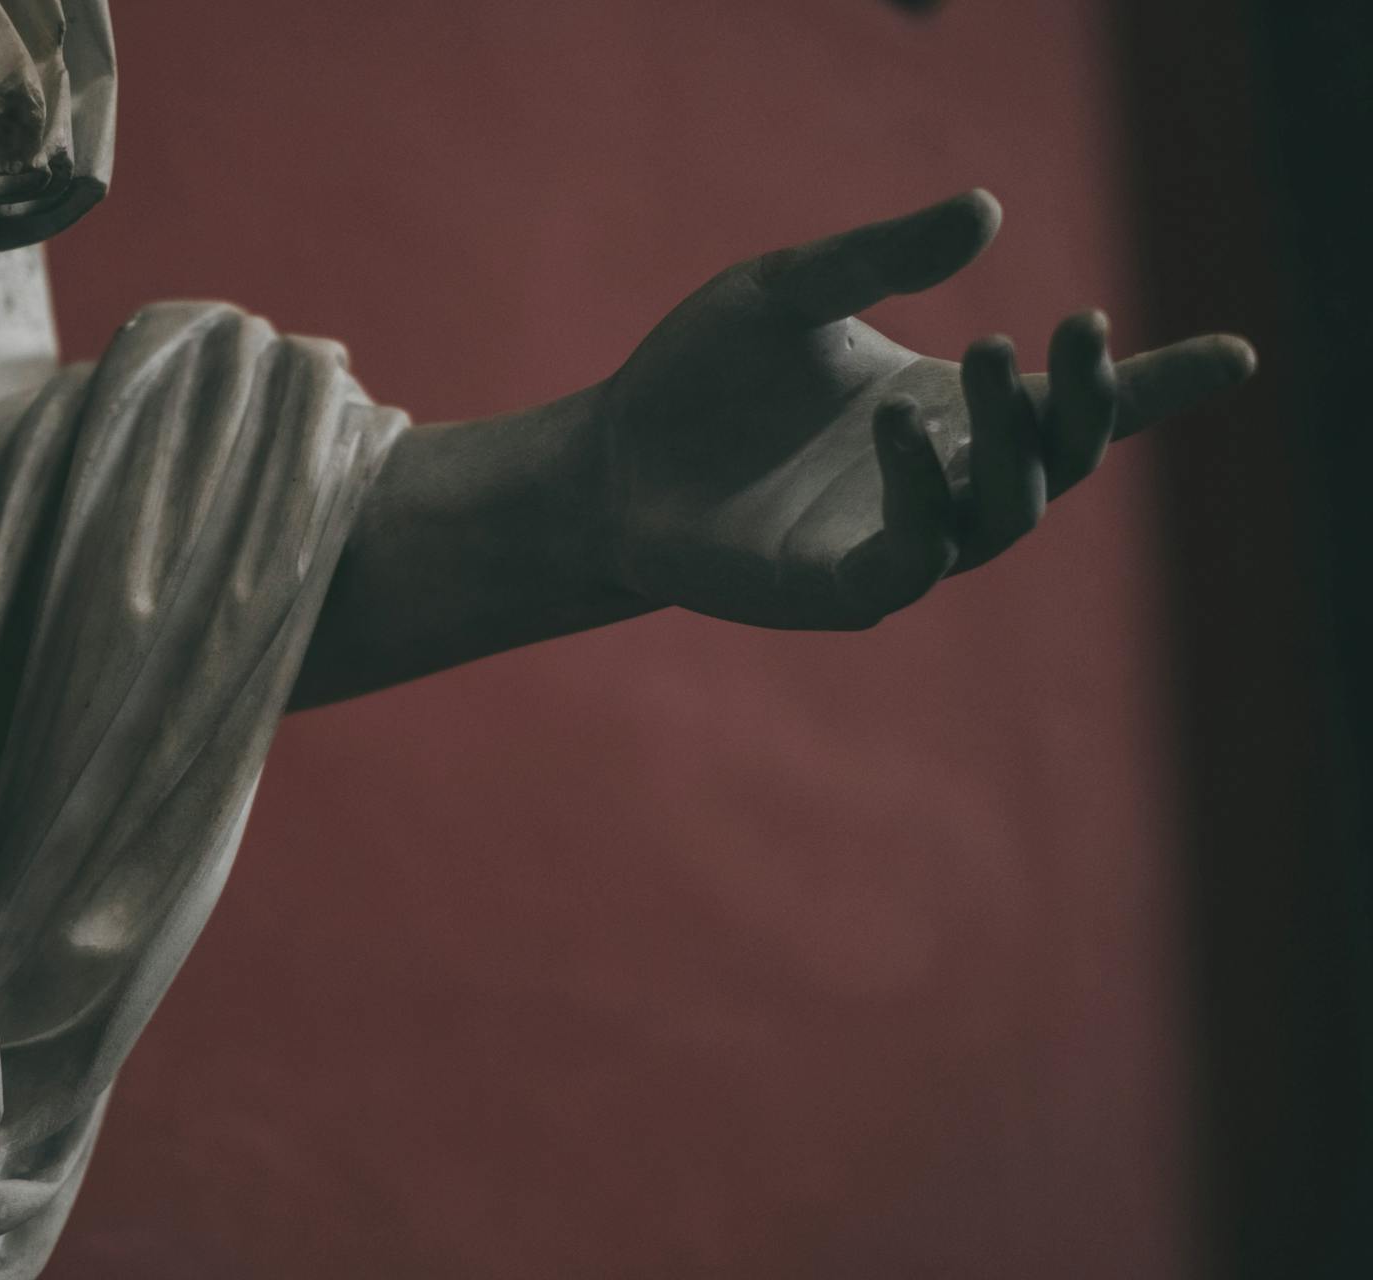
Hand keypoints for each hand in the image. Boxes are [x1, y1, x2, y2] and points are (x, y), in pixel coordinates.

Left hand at [597, 190, 1255, 628]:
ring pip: (1003, 514)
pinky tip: (904, 433)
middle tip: (1066, 326)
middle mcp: (939, 482)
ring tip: (989, 356)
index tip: (1239, 353)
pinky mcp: (839, 589)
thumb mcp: (790, 292)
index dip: (1154, 385)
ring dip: (1010, 442)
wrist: (614, 456)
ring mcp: (896, 541)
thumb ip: (878, 259)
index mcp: (946, 412)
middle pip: (1057, 459)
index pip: (1070, 406)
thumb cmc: (704, 375)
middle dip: (1078, 400)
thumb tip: (986, 209)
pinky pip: (912, 558)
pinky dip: (924, 500)